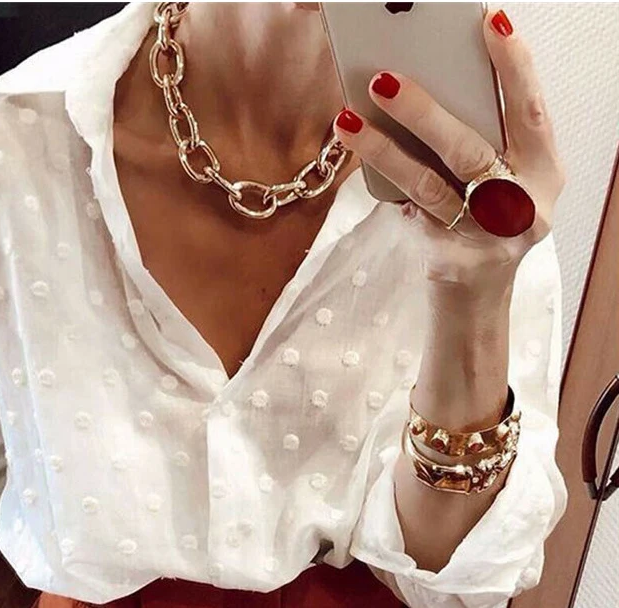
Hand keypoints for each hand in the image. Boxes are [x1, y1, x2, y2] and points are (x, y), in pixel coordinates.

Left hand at [332, 8, 564, 296]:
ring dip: (385, 149)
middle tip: (383, 79)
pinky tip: (360, 160)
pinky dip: (385, 185)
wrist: (475, 297)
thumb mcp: (497, 180)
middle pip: (470, 150)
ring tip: (348, 121)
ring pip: (429, 184)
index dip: (514, 67)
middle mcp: (524, 205)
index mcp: (544, 172)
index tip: (490, 23)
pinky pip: (410, 214)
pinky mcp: (453, 260)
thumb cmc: (484, 223)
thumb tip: (418, 91)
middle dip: (424, 111)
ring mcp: (488, 238)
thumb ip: (480, 141)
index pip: (531, 112)